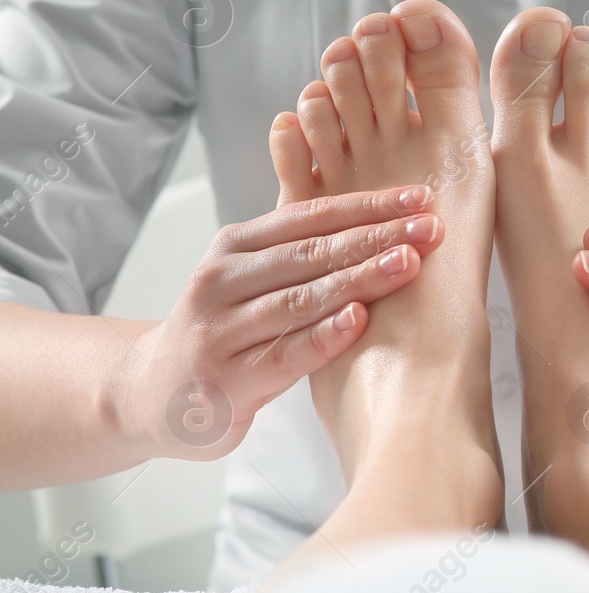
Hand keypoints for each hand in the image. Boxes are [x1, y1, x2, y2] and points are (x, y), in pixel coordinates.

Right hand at [115, 184, 445, 459]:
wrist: (153, 394)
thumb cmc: (224, 328)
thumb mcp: (250, 275)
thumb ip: (299, 243)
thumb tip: (374, 204)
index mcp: (235, 246)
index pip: (311, 216)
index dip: (369, 205)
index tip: (422, 198)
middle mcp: (222, 280)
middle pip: (311, 252)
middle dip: (377, 236)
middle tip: (431, 228)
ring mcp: (220, 331)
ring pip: (300, 298)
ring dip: (359, 278)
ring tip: (408, 263)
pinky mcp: (227, 380)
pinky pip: (284, 354)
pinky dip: (324, 336)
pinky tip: (360, 320)